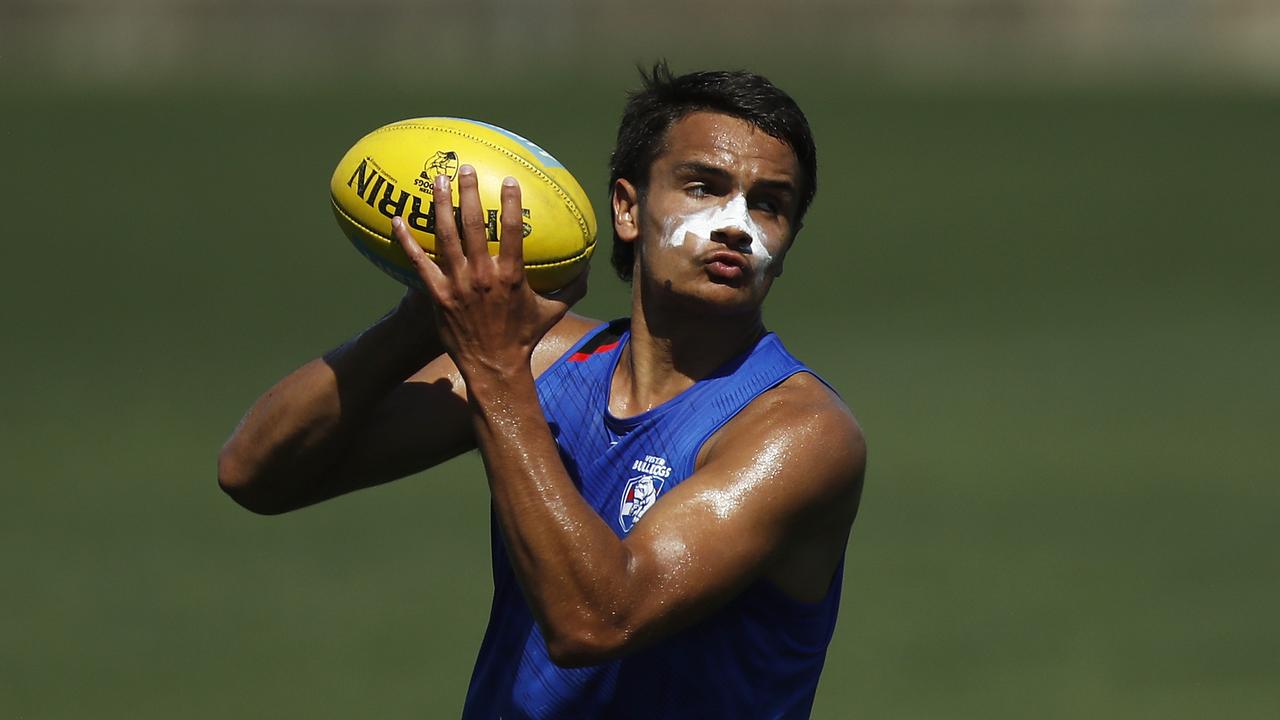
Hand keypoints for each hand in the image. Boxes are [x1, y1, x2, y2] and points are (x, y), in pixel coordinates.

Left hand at [391, 165, 585, 382]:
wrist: (494, 366)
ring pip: (446, 236)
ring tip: (439, 181)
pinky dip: (406, 240)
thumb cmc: (523, 338)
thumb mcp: (553, 312)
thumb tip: (588, 269)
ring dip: (441, 205)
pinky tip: (396, 220)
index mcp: (511, 275)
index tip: (508, 180)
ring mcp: (458, 283)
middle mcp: (482, 275)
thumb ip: (570, 288)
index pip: (512, 230)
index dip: (510, 203)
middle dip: (468, 192)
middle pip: (472, 224)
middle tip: (465, 168)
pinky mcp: (438, 294)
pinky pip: (418, 262)